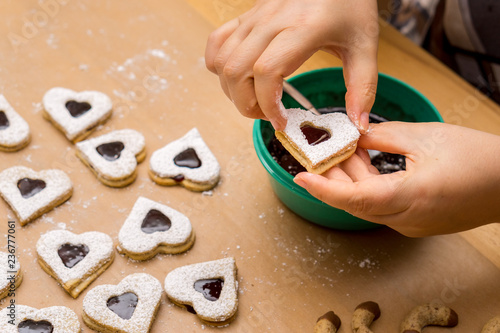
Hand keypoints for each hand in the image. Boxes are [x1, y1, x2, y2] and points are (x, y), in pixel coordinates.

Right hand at [205, 0, 378, 131]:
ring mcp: (255, 17)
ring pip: (222, 60)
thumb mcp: (365, 45)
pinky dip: (218, 65)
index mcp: (303, 29)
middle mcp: (272, 21)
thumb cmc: (350, 4)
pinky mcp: (247, 15)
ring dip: (232, 90)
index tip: (281, 121)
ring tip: (255, 100)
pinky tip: (238, 77)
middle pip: (236, 71)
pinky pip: (217, 42)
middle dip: (246, 104)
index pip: (267, 72)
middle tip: (267, 115)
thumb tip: (357, 124)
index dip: (268, 105)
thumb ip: (363, 87)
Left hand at [293, 122, 499, 235]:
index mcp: (411, 197)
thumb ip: (383, 136)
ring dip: (350, 179)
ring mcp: (411, 224)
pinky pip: (381, 206)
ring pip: (366, 204)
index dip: (324, 189)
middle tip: (316, 153)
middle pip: (354, 202)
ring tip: (338, 151)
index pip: (354, 198)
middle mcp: (406, 218)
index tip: (301, 177)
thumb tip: (356, 135)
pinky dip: (367, 185)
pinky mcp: (415, 222)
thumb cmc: (479, 158)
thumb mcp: (425, 137)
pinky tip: (361, 162)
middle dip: (332, 177)